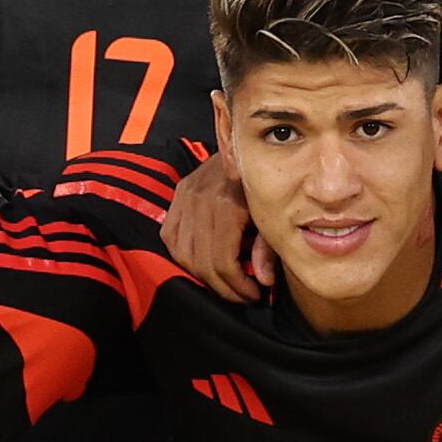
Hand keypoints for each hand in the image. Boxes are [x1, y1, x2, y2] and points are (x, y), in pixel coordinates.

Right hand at [163, 145, 270, 298]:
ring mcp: (185, 198)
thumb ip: (267, 248)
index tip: (252, 294)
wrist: (246, 147)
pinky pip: (170, 237)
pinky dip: (183, 255)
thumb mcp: (271, 215)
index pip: (223, 262)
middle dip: (223, 287)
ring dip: (202, 275)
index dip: (238, 287)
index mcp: (227, 206)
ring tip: (223, 282)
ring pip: (183, 254)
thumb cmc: (264, 181)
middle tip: (240, 294)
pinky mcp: (178, 196)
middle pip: (202, 263)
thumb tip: (263, 280)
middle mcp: (201, 202)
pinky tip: (201, 261)